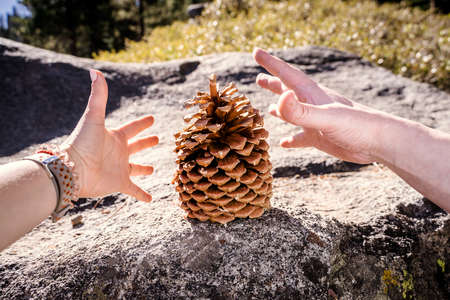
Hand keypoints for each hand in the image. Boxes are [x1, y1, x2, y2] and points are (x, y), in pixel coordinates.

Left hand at [61, 70, 157, 201]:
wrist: (74, 170)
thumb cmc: (83, 143)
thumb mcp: (93, 117)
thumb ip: (98, 96)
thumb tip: (95, 71)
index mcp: (115, 137)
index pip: (132, 128)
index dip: (142, 123)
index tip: (152, 119)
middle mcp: (119, 152)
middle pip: (136, 146)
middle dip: (146, 142)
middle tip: (157, 139)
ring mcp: (120, 168)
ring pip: (136, 169)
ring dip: (144, 169)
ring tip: (152, 169)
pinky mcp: (119, 183)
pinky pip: (134, 190)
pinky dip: (142, 194)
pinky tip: (150, 199)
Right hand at [253, 48, 388, 163]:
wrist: (379, 142)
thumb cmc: (356, 125)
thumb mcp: (326, 117)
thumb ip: (300, 111)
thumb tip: (279, 99)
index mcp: (311, 94)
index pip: (286, 74)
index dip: (270, 63)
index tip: (256, 52)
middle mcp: (312, 105)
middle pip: (287, 90)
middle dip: (273, 83)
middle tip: (258, 78)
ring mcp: (315, 122)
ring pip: (292, 113)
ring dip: (279, 110)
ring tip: (267, 109)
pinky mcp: (320, 138)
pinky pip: (300, 137)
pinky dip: (291, 139)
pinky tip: (283, 143)